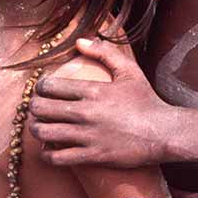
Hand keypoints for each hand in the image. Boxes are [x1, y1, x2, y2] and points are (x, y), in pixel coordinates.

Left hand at [29, 38, 177, 168]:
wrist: (162, 132)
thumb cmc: (146, 100)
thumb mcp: (129, 71)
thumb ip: (104, 52)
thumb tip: (80, 41)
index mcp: (93, 90)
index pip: (49, 86)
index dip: (41, 87)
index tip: (44, 89)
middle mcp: (85, 113)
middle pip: (41, 109)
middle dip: (35, 107)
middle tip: (39, 107)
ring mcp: (87, 136)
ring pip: (44, 133)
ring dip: (37, 129)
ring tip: (42, 127)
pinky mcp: (91, 155)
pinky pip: (56, 157)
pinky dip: (47, 153)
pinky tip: (49, 149)